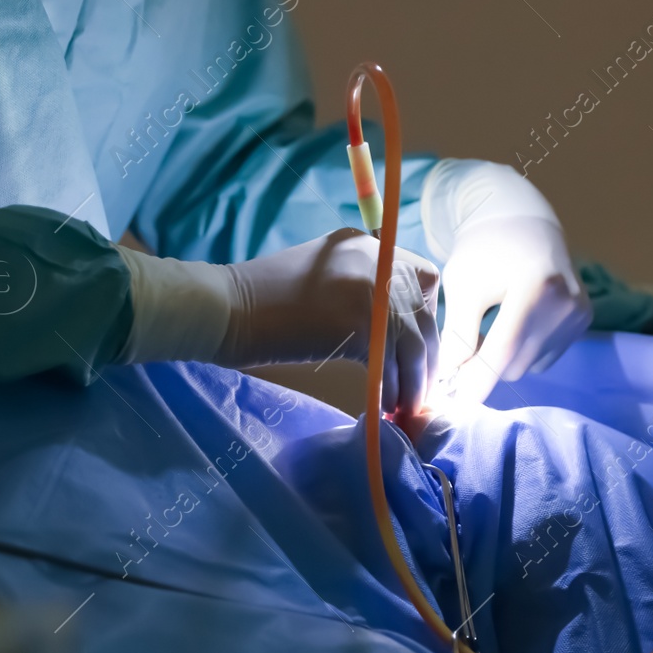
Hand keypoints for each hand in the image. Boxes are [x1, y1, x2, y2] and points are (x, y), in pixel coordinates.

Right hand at [217, 229, 439, 413]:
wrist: (226, 307)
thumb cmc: (263, 302)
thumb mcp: (323, 278)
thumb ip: (362, 291)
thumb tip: (397, 334)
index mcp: (368, 245)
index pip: (424, 278)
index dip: (426, 318)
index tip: (414, 349)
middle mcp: (376, 259)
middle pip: (424, 315)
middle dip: (426, 358)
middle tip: (419, 391)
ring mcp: (370, 287)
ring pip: (413, 343)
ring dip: (413, 381)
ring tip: (406, 406)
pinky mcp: (359, 320)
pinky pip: (391, 362)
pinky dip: (391, 388)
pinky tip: (385, 405)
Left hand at [422, 160, 590, 404]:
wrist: (525, 221)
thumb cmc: (485, 249)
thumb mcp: (463, 285)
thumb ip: (457, 335)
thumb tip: (447, 381)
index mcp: (536, 288)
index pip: (503, 353)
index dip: (475, 382)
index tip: (451, 402)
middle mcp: (566, 304)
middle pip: (515, 365)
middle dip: (484, 366)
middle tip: (461, 350)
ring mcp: (580, 313)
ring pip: (529, 365)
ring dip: (504, 358)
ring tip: (490, 326)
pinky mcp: (584, 319)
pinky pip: (545, 356)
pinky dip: (525, 349)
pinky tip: (516, 322)